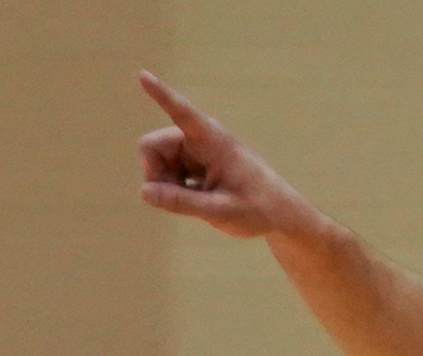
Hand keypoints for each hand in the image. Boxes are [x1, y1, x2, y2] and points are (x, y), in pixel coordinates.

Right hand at [136, 70, 316, 239]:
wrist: (279, 215)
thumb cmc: (258, 209)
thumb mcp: (220, 211)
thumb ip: (182, 202)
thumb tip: (145, 192)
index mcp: (213, 141)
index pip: (182, 113)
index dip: (161, 95)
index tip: (143, 74)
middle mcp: (200, 140)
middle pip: (154, 146)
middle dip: (156, 173)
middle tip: (174, 200)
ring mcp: (196, 152)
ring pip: (158, 161)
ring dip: (166, 184)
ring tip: (195, 202)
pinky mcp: (194, 166)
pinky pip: (167, 173)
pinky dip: (173, 188)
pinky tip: (196, 201)